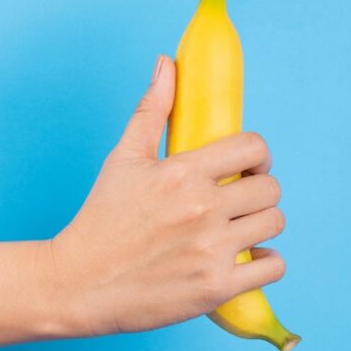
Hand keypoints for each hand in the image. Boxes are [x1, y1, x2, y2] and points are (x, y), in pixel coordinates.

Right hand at [46, 55, 285, 337]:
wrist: (77, 284)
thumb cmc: (99, 221)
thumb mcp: (122, 160)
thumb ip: (152, 110)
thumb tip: (167, 62)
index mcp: (181, 173)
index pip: (253, 146)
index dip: (257, 155)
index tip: (247, 167)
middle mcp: (201, 210)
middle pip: (270, 188)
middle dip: (259, 191)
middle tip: (239, 202)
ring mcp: (210, 251)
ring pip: (274, 224)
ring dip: (262, 226)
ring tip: (240, 230)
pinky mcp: (215, 287)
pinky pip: (272, 267)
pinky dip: (266, 263)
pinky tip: (247, 260)